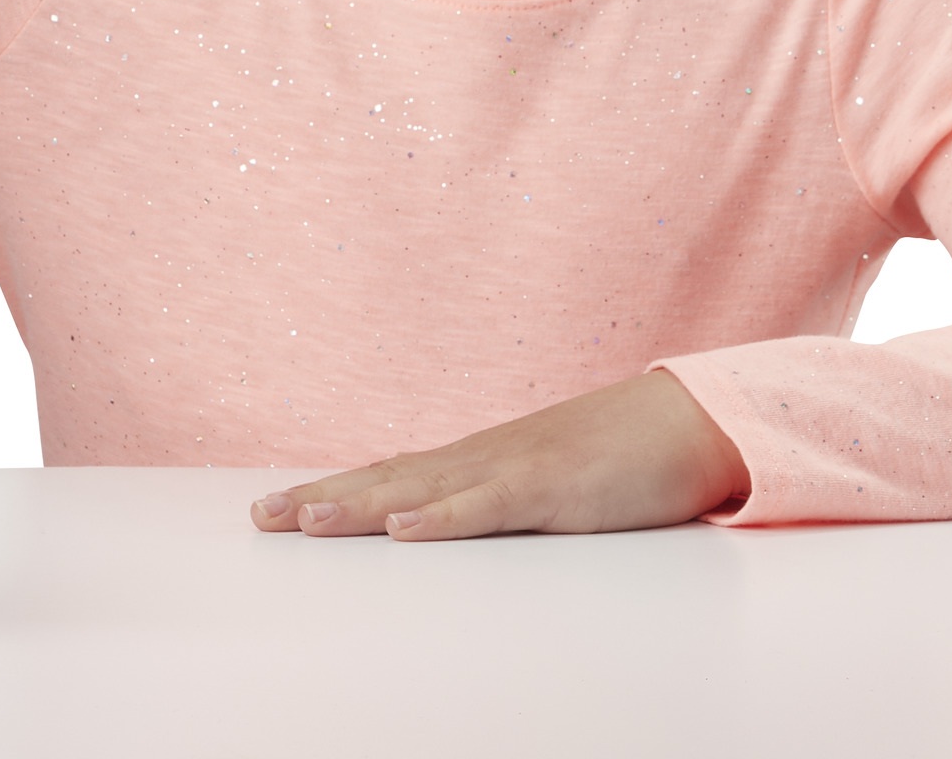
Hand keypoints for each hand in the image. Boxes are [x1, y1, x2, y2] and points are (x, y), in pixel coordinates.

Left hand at [249, 368, 749, 541]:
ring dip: (361, 506)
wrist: (692, 421)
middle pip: (390, 480)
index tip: (278, 507)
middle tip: (259, 517)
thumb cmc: (625, 457)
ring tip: (304, 521)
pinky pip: (492, 507)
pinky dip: (445, 519)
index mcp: (482, 462)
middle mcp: (485, 458)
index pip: (392, 476)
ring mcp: (518, 469)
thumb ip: (503, 505)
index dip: (334, 491)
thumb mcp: (551, 488)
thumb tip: (454, 527)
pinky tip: (405, 530)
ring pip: (425, 491)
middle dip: (323, 499)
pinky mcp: (556, 489)